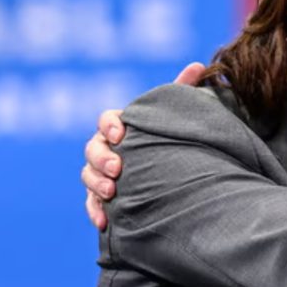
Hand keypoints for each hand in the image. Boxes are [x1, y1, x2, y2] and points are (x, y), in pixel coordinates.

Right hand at [83, 62, 205, 229]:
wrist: (172, 172)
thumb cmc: (172, 136)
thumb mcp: (178, 114)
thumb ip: (183, 90)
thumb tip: (198, 65)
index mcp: (122, 125)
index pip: (107, 119)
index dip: (110, 125)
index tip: (122, 134)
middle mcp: (107, 147)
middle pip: (92, 148)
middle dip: (102, 158)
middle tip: (118, 169)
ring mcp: (102, 172)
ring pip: (88, 175)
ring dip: (96, 183)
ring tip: (112, 193)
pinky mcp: (102, 196)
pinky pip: (91, 203)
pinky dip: (95, 211)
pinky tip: (104, 221)